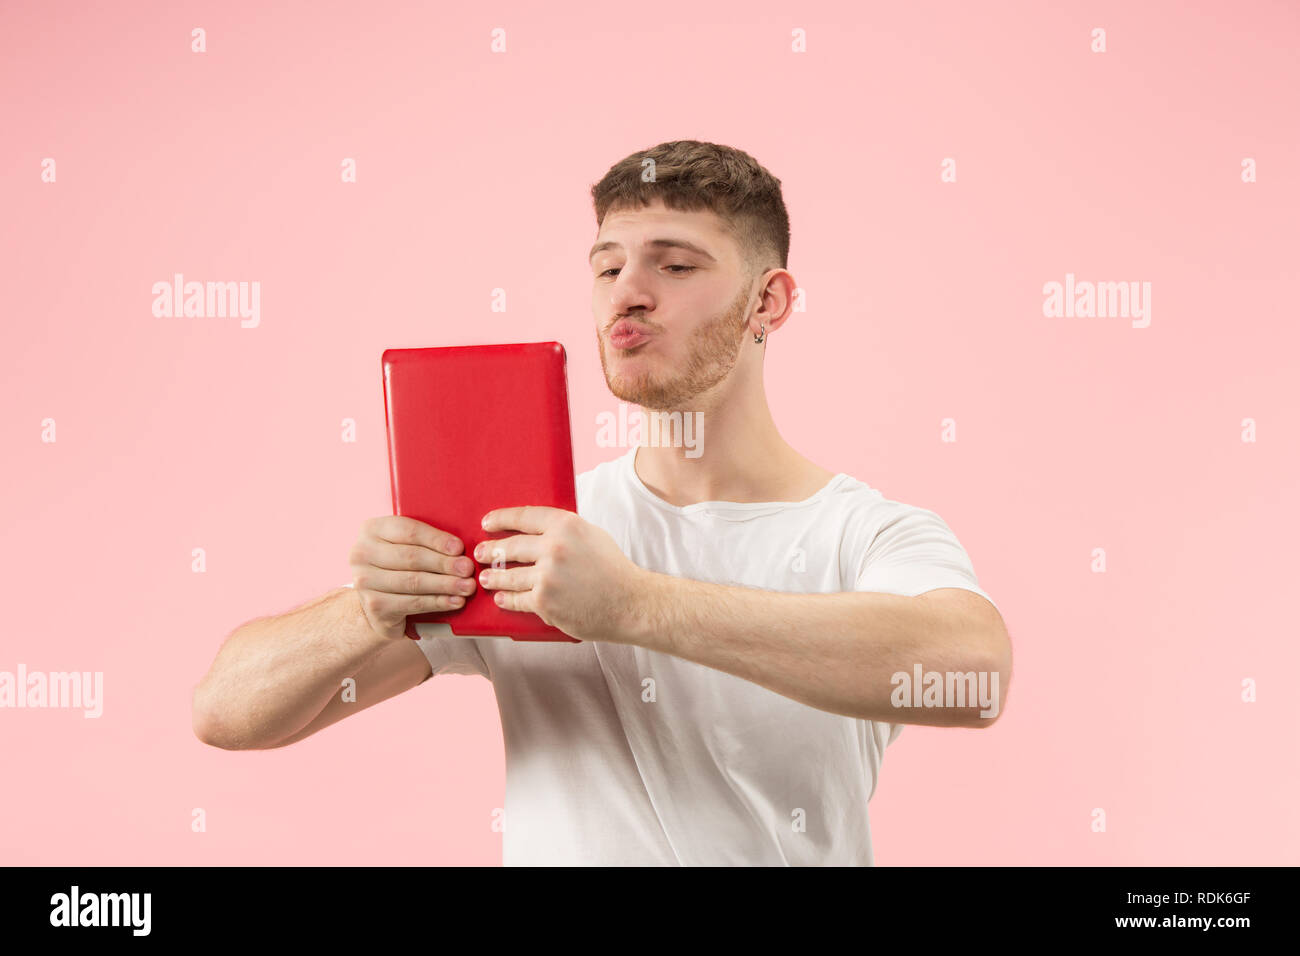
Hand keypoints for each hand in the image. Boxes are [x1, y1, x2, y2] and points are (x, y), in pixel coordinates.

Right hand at [348, 515, 477, 640]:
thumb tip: (459, 548)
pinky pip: (413, 602)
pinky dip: (437, 602)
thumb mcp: (405, 546)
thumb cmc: (398, 567)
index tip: (459, 548)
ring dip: (445, 584)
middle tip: (468, 569)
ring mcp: (364, 581)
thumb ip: (425, 541)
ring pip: (413, 581)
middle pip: (411, 557)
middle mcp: (361, 553)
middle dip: (444, 563)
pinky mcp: (374, 606)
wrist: (377, 601)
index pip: (408, 530)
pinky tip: (454, 601)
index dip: (436, 539)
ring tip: (467, 586)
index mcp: (371, 529)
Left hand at [474, 507, 649, 643]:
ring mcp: (547, 576)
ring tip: (485, 578)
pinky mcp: (544, 602)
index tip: (487, 523)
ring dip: (493, 577)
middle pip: (510, 547)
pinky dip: (507, 599)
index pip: (523, 516)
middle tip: (480, 553)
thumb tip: (536, 528)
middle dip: (490, 550)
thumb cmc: (613, 569)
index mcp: (566, 525)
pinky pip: (517, 599)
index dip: (500, 519)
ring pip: (508, 575)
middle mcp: (553, 547)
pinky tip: (501, 598)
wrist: (630, 603)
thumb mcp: (591, 535)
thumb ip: (564, 530)